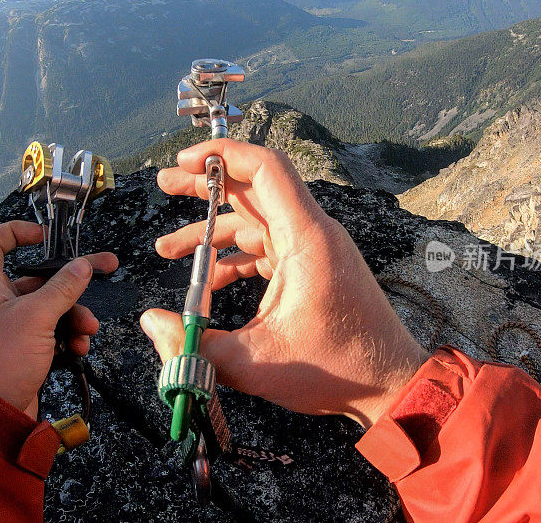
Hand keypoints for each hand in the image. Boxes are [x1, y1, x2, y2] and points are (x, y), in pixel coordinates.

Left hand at [0, 221, 116, 419]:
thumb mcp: (35, 317)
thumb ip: (62, 288)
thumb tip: (82, 265)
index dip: (18, 232)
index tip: (47, 236)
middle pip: (37, 279)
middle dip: (71, 283)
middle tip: (105, 270)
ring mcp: (7, 328)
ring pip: (48, 308)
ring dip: (73, 316)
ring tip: (87, 329)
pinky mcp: (19, 351)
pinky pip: (48, 334)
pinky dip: (66, 338)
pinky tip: (77, 349)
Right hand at [141, 139, 427, 428]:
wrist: (390, 385)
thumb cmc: (338, 370)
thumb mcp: (255, 363)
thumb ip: (195, 345)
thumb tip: (149, 322)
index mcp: (306, 238)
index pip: (266, 169)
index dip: (222, 154)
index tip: (184, 160)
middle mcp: (313, 234)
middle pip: (254, 189)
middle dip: (206, 185)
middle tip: (166, 184)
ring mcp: (315, 251)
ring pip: (256, 222)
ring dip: (213, 232)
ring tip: (168, 248)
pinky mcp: (314, 270)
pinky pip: (268, 249)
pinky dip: (236, 257)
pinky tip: (209, 282)